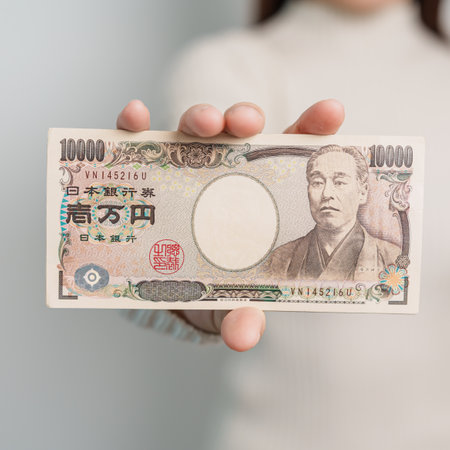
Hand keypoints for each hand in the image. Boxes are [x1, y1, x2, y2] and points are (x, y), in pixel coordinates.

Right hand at [117, 98, 344, 351]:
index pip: (290, 153)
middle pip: (241, 132)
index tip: (331, 111)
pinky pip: (139, 140)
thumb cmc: (211, 286)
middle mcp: (226, 171)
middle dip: (246, 117)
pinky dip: (135, 125)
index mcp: (259, 192)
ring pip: (195, 127)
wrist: (169, 290)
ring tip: (203, 125)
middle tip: (247, 124)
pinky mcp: (148, 170)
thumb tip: (244, 336)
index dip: (311, 129)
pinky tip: (134, 118)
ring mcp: (186, 166)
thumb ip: (241, 316)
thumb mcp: (229, 302)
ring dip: (200, 117)